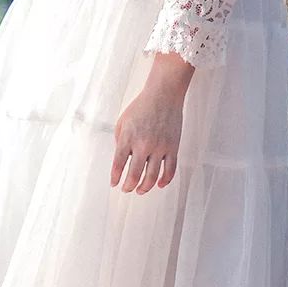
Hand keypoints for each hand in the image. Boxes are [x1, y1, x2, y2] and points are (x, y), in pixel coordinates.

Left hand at [110, 65, 189, 191]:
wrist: (163, 95)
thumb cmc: (141, 107)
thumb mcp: (122, 122)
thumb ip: (120, 141)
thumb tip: (123, 159)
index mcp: (128, 138)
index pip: (118, 164)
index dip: (115, 177)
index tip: (114, 184)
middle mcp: (143, 145)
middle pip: (135, 174)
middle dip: (129, 186)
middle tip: (127, 189)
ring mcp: (160, 147)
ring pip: (152, 176)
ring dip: (145, 187)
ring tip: (140, 190)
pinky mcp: (173, 147)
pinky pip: (170, 170)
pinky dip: (165, 180)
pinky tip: (159, 184)